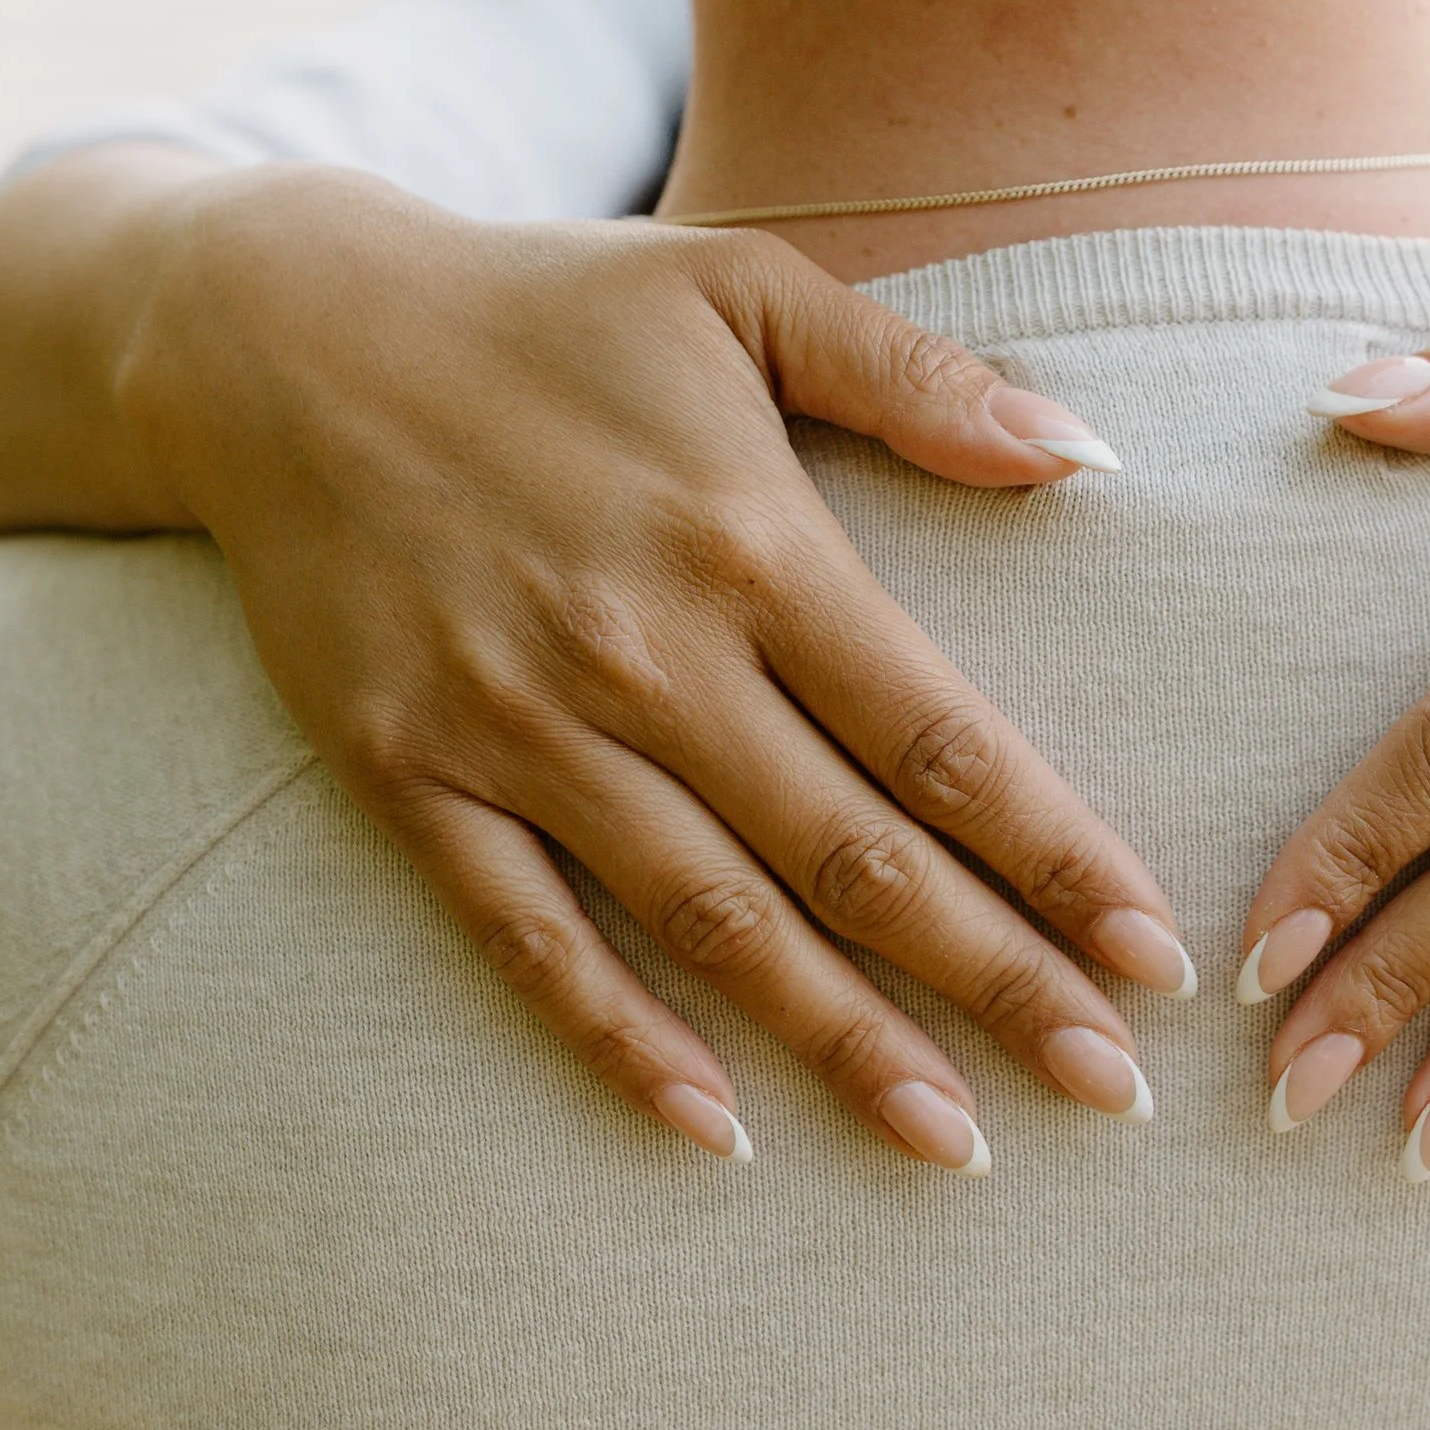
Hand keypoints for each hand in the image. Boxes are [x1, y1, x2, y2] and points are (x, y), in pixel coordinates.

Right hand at [118, 164, 1190, 1171]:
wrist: (276, 332)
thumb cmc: (544, 306)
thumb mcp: (743, 287)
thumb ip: (917, 376)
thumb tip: (1088, 454)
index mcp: (752, 542)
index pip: (938, 740)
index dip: (1058, 858)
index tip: (1153, 954)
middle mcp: (646, 654)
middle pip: (853, 858)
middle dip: (998, 983)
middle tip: (1112, 1087)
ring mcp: (518, 726)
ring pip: (712, 924)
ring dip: (843, 1043)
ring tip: (960, 1141)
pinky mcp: (406, 773)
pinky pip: (524, 936)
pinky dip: (617, 1038)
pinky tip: (716, 1127)